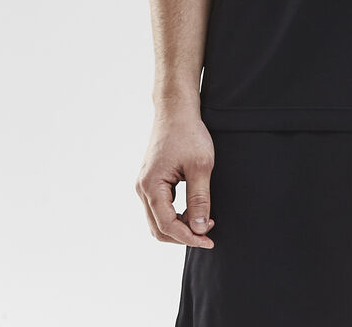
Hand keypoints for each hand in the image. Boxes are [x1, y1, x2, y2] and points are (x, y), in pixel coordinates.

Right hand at [135, 106, 216, 247]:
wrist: (176, 111)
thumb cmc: (189, 134)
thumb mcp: (200, 166)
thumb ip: (199, 199)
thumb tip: (199, 228)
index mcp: (151, 186)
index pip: (167, 225)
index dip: (188, 237)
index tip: (209, 240)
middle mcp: (142, 188)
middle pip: (158, 228)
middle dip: (183, 235)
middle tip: (207, 232)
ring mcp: (144, 185)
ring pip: (157, 220)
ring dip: (179, 226)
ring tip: (203, 220)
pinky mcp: (151, 181)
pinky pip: (159, 208)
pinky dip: (175, 215)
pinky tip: (193, 210)